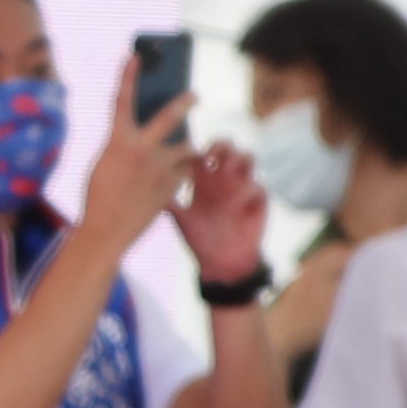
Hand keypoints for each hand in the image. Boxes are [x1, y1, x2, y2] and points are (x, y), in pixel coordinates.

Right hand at [79, 86, 199, 250]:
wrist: (107, 230)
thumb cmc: (100, 195)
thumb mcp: (106, 162)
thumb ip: (126, 144)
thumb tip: (149, 134)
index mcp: (118, 141)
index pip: (123, 99)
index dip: (128, 76)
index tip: (135, 56)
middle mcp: (143, 150)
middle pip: (171, 117)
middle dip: (185, 102)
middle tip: (194, 95)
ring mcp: (160, 169)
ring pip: (187, 149)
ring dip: (187, 149)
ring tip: (187, 149)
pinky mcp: (172, 187)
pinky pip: (185, 172)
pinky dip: (182, 172)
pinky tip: (175, 177)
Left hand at [171, 140, 271, 283]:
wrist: (222, 262)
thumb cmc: (199, 239)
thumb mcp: (182, 221)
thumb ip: (171, 205)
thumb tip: (147, 192)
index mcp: (204, 180)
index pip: (204, 152)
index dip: (199, 148)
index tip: (191, 157)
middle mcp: (224, 180)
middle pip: (228, 147)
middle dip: (222, 144)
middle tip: (212, 156)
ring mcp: (243, 188)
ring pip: (248, 158)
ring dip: (240, 159)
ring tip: (228, 170)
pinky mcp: (258, 202)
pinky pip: (259, 186)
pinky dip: (249, 189)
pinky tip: (237, 203)